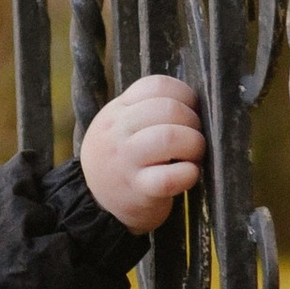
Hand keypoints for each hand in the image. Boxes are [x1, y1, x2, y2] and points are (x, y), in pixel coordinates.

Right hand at [80, 73, 205, 235]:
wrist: (94, 202)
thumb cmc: (120, 159)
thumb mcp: (121, 126)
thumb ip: (146, 109)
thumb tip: (195, 104)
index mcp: (117, 111)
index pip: (155, 86)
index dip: (184, 95)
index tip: (190, 110)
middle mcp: (118, 132)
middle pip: (167, 108)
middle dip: (192, 121)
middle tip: (193, 137)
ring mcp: (126, 162)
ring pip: (168, 138)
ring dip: (193, 143)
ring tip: (193, 154)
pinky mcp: (139, 190)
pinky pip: (170, 178)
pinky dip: (189, 173)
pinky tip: (189, 174)